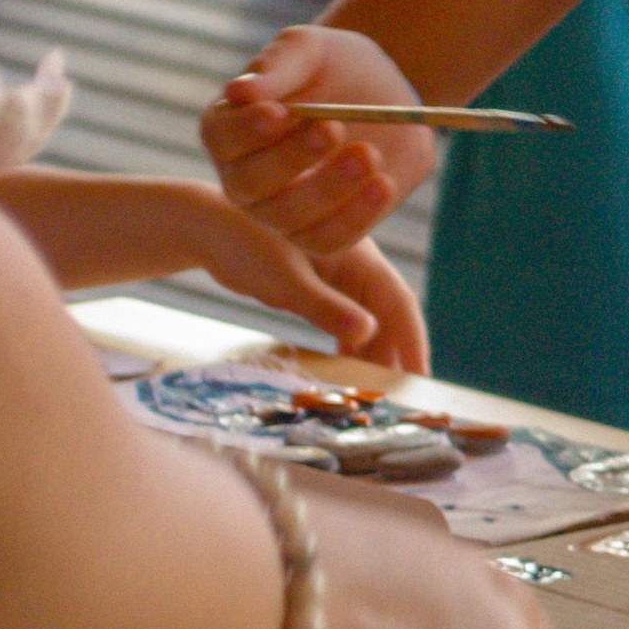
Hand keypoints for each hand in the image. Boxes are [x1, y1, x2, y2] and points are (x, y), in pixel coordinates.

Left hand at [169, 191, 430, 373]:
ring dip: (371, 357)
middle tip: (399, 402)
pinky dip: (346, 349)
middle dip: (395, 358)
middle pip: (387, 319)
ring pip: (366, 324)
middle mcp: (356, 269)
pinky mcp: (317, 290)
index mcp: (361, 257)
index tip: (422, 380)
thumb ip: (326, 307)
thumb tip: (368, 333)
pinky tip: (345, 376)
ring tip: (376, 396)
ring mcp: (337, 280)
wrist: (207, 226)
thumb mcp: (287, 280)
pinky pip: (342, 323)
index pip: (400, 304)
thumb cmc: (247, 243)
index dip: (414, 343)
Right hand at [204, 26, 436, 248]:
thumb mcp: (309, 49)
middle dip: (291, 158)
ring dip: (329, 189)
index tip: (278, 112)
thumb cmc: (332, 66)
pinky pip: (330, 240)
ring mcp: (280, 212)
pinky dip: (356, 217)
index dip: (246, 129)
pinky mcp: (321, 232)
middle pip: (251, 183)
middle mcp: (245, 178)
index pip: (222, 136)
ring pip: (290, 218)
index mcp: (229, 129)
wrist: (382, 93)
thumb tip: (240, 92)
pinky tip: (383, 184)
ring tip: (368, 154)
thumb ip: (277, 67)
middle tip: (332, 127)